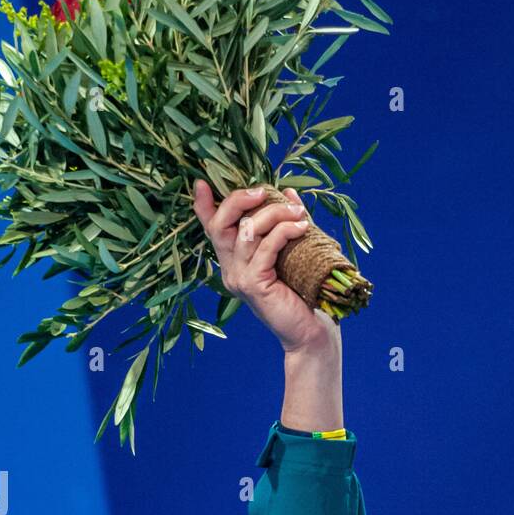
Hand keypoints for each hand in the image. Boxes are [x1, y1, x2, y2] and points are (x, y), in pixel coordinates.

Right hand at [192, 180, 336, 353]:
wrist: (311, 332)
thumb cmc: (303, 294)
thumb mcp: (291, 251)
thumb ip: (284, 222)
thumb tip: (287, 191)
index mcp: (233, 261)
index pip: (212, 229)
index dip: (203, 205)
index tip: (202, 182)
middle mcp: (230, 270)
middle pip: (220, 224)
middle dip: (239, 200)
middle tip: (264, 191)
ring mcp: (239, 278)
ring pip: (247, 231)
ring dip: (274, 214)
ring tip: (298, 213)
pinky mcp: (254, 285)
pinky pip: (266, 246)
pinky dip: (284, 231)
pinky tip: (302, 228)